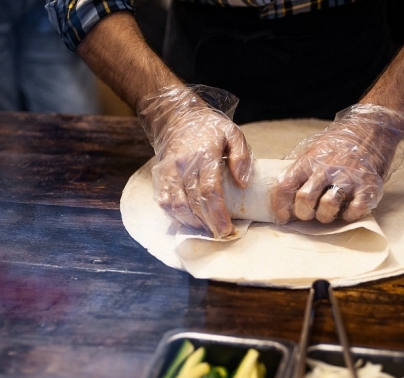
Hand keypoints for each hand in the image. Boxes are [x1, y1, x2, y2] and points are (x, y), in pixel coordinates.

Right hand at [137, 85, 252, 237]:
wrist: (176, 117)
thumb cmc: (209, 128)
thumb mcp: (232, 133)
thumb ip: (240, 156)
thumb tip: (243, 183)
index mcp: (204, 154)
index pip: (209, 190)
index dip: (217, 213)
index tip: (226, 228)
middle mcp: (184, 164)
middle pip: (193, 202)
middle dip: (207, 223)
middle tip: (220, 234)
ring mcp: (168, 171)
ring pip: (176, 205)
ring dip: (191, 222)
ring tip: (206, 229)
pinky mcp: (160, 176)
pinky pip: (163, 201)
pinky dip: (174, 215)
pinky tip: (188, 221)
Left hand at [270, 104, 403, 224]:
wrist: (373, 129)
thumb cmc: (341, 142)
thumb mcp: (314, 146)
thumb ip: (298, 165)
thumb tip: (280, 185)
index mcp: (310, 159)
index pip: (285, 184)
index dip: (279, 205)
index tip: (282, 217)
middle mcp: (327, 168)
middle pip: (304, 200)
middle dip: (303, 213)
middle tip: (308, 214)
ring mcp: (348, 178)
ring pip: (327, 208)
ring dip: (324, 216)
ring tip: (327, 212)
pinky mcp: (368, 187)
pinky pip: (354, 211)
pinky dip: (348, 216)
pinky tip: (347, 210)